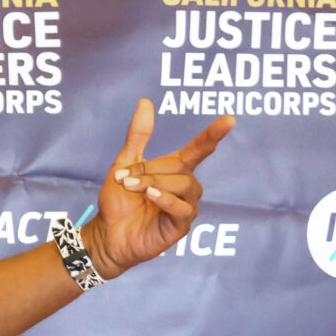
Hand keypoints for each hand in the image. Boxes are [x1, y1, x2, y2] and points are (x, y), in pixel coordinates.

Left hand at [83, 99, 233, 278]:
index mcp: (175, 170)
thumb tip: (145, 102)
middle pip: (180, 169)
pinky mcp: (181, 226)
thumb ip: (138, 136)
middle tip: (124, 178)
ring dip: (154, 183)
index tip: (229, 120)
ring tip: (131, 187)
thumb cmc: (118, 201)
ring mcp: (186, 206)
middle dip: (151, 170)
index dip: (213, 135)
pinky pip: (182, 208)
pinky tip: (150, 196)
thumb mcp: (124, 164)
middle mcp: (186, 187)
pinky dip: (165, 199)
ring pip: (182, 186)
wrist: (106, 234)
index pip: (199, 149)